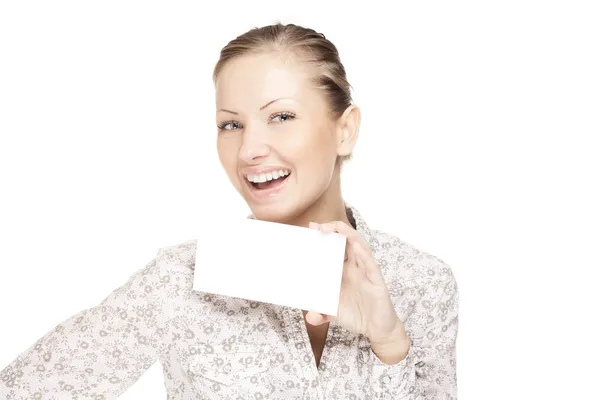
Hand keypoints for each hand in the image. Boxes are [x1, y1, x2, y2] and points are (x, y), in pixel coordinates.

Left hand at [306, 221, 409, 361]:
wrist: (377, 329)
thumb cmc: (357, 315)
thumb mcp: (334, 313)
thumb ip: (321, 314)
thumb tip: (310, 316)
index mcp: (344, 271)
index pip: (334, 248)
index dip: (325, 237)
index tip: (311, 228)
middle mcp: (355, 268)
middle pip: (346, 242)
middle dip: (333, 230)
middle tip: (317, 226)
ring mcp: (366, 272)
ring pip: (360, 247)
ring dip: (348, 235)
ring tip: (336, 227)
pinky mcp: (377, 280)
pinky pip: (371, 264)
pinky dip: (364, 253)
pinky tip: (356, 246)